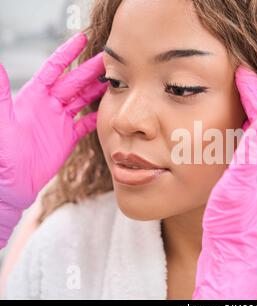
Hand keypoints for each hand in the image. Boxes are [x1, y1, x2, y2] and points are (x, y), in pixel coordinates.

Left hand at [0, 32, 106, 248]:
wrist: (10, 183)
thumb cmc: (2, 153)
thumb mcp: (1, 119)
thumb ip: (0, 92)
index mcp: (33, 97)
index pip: (54, 69)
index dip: (67, 54)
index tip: (81, 39)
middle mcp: (48, 106)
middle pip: (74, 82)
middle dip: (91, 70)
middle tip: (109, 60)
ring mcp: (59, 121)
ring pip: (82, 100)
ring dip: (97, 90)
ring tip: (114, 81)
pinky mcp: (67, 138)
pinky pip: (85, 124)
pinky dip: (96, 116)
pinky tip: (107, 110)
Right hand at [192, 58, 256, 298]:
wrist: (234, 245)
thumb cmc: (236, 217)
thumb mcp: (242, 181)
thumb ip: (254, 151)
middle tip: (244, 71)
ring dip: (255, 105)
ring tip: (245, 88)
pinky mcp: (253, 175)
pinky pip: (255, 141)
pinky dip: (248, 123)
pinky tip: (241, 123)